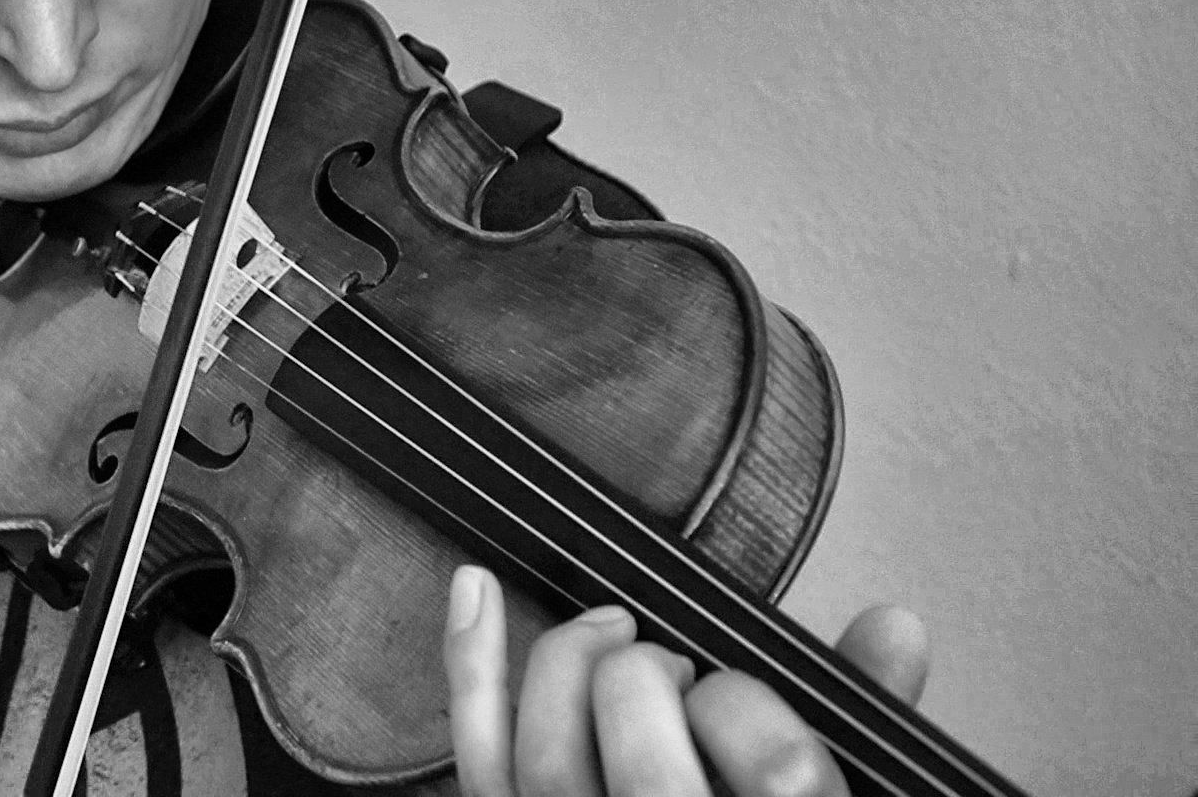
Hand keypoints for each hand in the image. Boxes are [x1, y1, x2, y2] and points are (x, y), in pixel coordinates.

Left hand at [441, 566, 929, 796]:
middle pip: (647, 763)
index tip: (735, 693)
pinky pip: (478, 762)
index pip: (779, 767)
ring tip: (609, 637)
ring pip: (546, 762)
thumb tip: (894, 624)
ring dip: (568, 665)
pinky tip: (475, 589)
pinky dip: (470, 669)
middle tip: (668, 669)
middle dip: (651, 682)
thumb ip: (858, 718)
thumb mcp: (833, 794)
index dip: (751, 706)